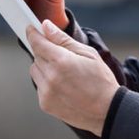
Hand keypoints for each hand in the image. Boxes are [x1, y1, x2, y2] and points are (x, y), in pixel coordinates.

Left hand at [25, 20, 119, 135]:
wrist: (107, 111)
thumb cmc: (101, 81)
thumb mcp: (88, 54)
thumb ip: (63, 39)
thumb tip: (46, 26)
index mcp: (61, 61)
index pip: (37, 43)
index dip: (33, 34)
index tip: (31, 29)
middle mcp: (50, 77)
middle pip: (36, 56)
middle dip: (45, 52)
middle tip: (62, 56)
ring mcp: (46, 92)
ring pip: (35, 71)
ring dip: (44, 68)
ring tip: (64, 73)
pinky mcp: (45, 104)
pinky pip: (39, 86)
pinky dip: (47, 83)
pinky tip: (64, 86)